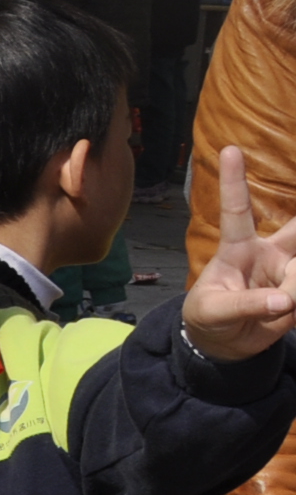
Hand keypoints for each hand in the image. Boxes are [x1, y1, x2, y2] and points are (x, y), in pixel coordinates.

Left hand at [182, 148, 295, 361]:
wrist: (223, 344)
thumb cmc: (208, 317)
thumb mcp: (213, 312)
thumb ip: (246, 305)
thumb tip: (285, 300)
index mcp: (237, 250)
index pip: (236, 212)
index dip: (234, 182)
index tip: (229, 150)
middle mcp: (269, 254)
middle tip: (295, 237)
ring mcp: (290, 272)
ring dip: (295, 287)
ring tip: (280, 308)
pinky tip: (288, 306)